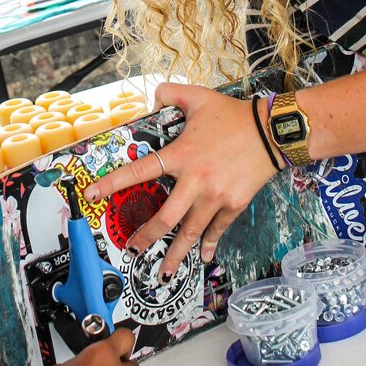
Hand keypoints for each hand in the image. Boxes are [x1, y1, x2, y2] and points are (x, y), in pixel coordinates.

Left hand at [83, 83, 278, 278]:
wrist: (273, 131)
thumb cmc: (234, 115)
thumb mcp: (199, 96)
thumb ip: (170, 93)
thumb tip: (153, 99)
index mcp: (182, 154)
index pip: (140, 171)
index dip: (113, 183)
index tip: (92, 194)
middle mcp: (196, 180)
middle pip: (165, 217)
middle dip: (146, 237)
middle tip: (133, 250)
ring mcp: (216, 196)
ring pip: (190, 232)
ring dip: (175, 254)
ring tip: (163, 273)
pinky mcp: (234, 204)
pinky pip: (217, 229)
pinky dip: (209, 244)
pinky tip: (203, 257)